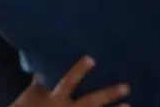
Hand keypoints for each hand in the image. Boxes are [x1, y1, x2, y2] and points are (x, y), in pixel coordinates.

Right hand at [12, 56, 129, 106]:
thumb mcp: (30, 95)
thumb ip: (40, 79)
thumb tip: (44, 59)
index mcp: (55, 97)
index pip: (68, 81)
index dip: (79, 71)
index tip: (92, 58)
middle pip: (89, 102)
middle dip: (107, 95)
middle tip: (126, 87)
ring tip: (128, 106)